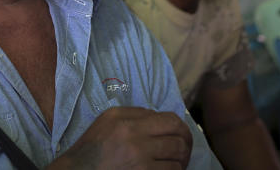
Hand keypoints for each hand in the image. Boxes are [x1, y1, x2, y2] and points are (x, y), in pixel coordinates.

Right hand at [47, 106, 191, 169]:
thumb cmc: (93, 145)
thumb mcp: (109, 119)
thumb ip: (136, 114)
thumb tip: (160, 117)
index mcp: (129, 123)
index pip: (171, 121)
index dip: (181, 127)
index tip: (181, 133)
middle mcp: (136, 143)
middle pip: (178, 141)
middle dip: (186, 146)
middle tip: (184, 150)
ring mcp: (140, 165)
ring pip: (177, 162)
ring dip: (180, 162)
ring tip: (177, 162)